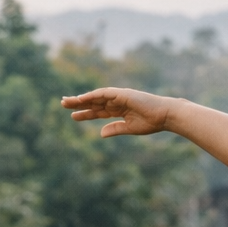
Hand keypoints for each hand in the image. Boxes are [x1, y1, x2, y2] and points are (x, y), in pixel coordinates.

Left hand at [61, 88, 178, 137]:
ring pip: (96, 96)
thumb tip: (100, 133)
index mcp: (119, 110)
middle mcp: (117, 102)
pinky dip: (93, 95)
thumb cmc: (151, 122)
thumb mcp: (129, 128)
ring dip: (81, 98)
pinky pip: (105, 93)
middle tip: (62, 103)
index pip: (98, 111)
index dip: (85, 113)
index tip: (73, 116)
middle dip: (79, 103)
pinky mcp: (123, 94)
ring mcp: (120, 97)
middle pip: (94, 102)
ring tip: (67, 101)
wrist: (165, 116)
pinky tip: (82, 98)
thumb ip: (115, 129)